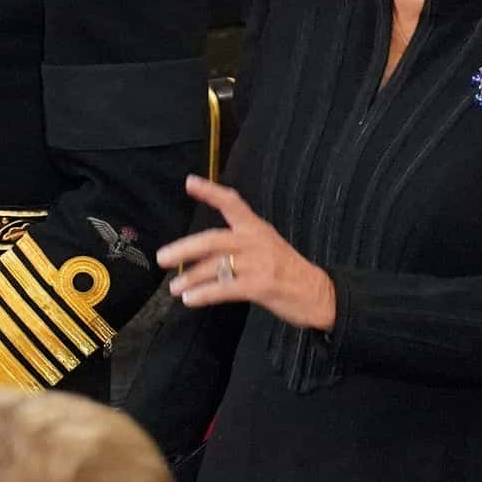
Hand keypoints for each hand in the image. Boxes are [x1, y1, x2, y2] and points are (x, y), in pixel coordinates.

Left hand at [157, 173, 337, 329]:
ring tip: (174, 288)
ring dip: (191, 278)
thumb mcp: (265, 245)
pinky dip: (205, 294)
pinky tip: (191, 299)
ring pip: (216, 267)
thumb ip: (235, 244)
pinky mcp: (262, 285)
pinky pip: (225, 288)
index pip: (232, 203)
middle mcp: (256, 241)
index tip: (190, 182)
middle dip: (184, 248)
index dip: (211, 192)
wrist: (319, 293)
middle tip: (162, 258)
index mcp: (256, 228)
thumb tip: (195, 252)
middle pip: (213, 240)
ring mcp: (260, 263)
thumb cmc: (285, 270)